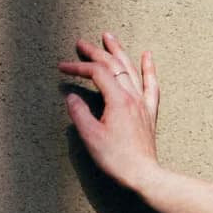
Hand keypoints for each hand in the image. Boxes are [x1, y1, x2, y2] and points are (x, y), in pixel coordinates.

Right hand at [61, 31, 160, 191]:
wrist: (143, 174)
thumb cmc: (116, 159)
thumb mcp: (90, 136)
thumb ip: (79, 113)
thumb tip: (71, 97)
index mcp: (118, 100)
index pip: (97, 73)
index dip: (78, 67)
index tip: (62, 68)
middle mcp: (132, 96)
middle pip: (114, 65)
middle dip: (95, 52)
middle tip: (81, 43)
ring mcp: (142, 103)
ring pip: (131, 69)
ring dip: (118, 51)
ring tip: (109, 37)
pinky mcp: (148, 112)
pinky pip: (151, 84)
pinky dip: (148, 68)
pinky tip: (147, 56)